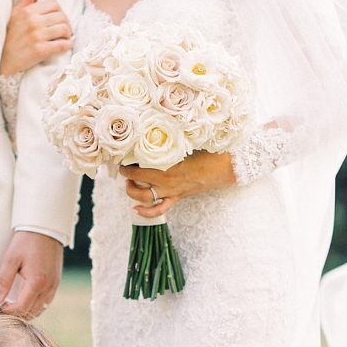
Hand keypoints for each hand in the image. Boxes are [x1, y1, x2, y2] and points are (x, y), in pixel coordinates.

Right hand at [0, 0, 72, 75]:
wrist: (3, 60)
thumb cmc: (9, 37)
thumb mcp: (15, 14)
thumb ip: (27, 0)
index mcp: (28, 11)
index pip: (54, 4)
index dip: (60, 11)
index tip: (60, 19)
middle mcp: (33, 22)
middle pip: (61, 16)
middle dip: (67, 23)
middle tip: (65, 30)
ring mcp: (37, 36)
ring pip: (64, 29)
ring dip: (68, 34)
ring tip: (66, 37)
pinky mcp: (40, 50)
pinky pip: (61, 45)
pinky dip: (68, 45)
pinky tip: (67, 45)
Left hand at [0, 230, 62, 318]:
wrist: (46, 228)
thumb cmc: (27, 241)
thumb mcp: (10, 259)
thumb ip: (3, 281)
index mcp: (36, 282)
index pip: (21, 308)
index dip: (7, 312)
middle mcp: (48, 288)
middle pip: (31, 313)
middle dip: (16, 314)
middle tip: (3, 308)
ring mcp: (54, 286)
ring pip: (40, 310)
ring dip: (26, 311)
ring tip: (12, 305)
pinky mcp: (56, 283)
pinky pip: (46, 302)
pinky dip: (35, 306)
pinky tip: (25, 300)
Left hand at [120, 151, 236, 218]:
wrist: (222, 167)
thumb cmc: (205, 151)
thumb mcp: (184, 143)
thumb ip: (168, 142)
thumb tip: (153, 133)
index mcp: (166, 166)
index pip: (138, 166)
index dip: (128, 162)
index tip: (123, 156)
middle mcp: (165, 181)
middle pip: (136, 182)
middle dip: (127, 176)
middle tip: (124, 169)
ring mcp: (170, 192)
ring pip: (143, 197)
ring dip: (132, 192)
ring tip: (128, 184)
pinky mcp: (176, 198)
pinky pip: (159, 210)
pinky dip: (146, 212)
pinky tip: (136, 210)